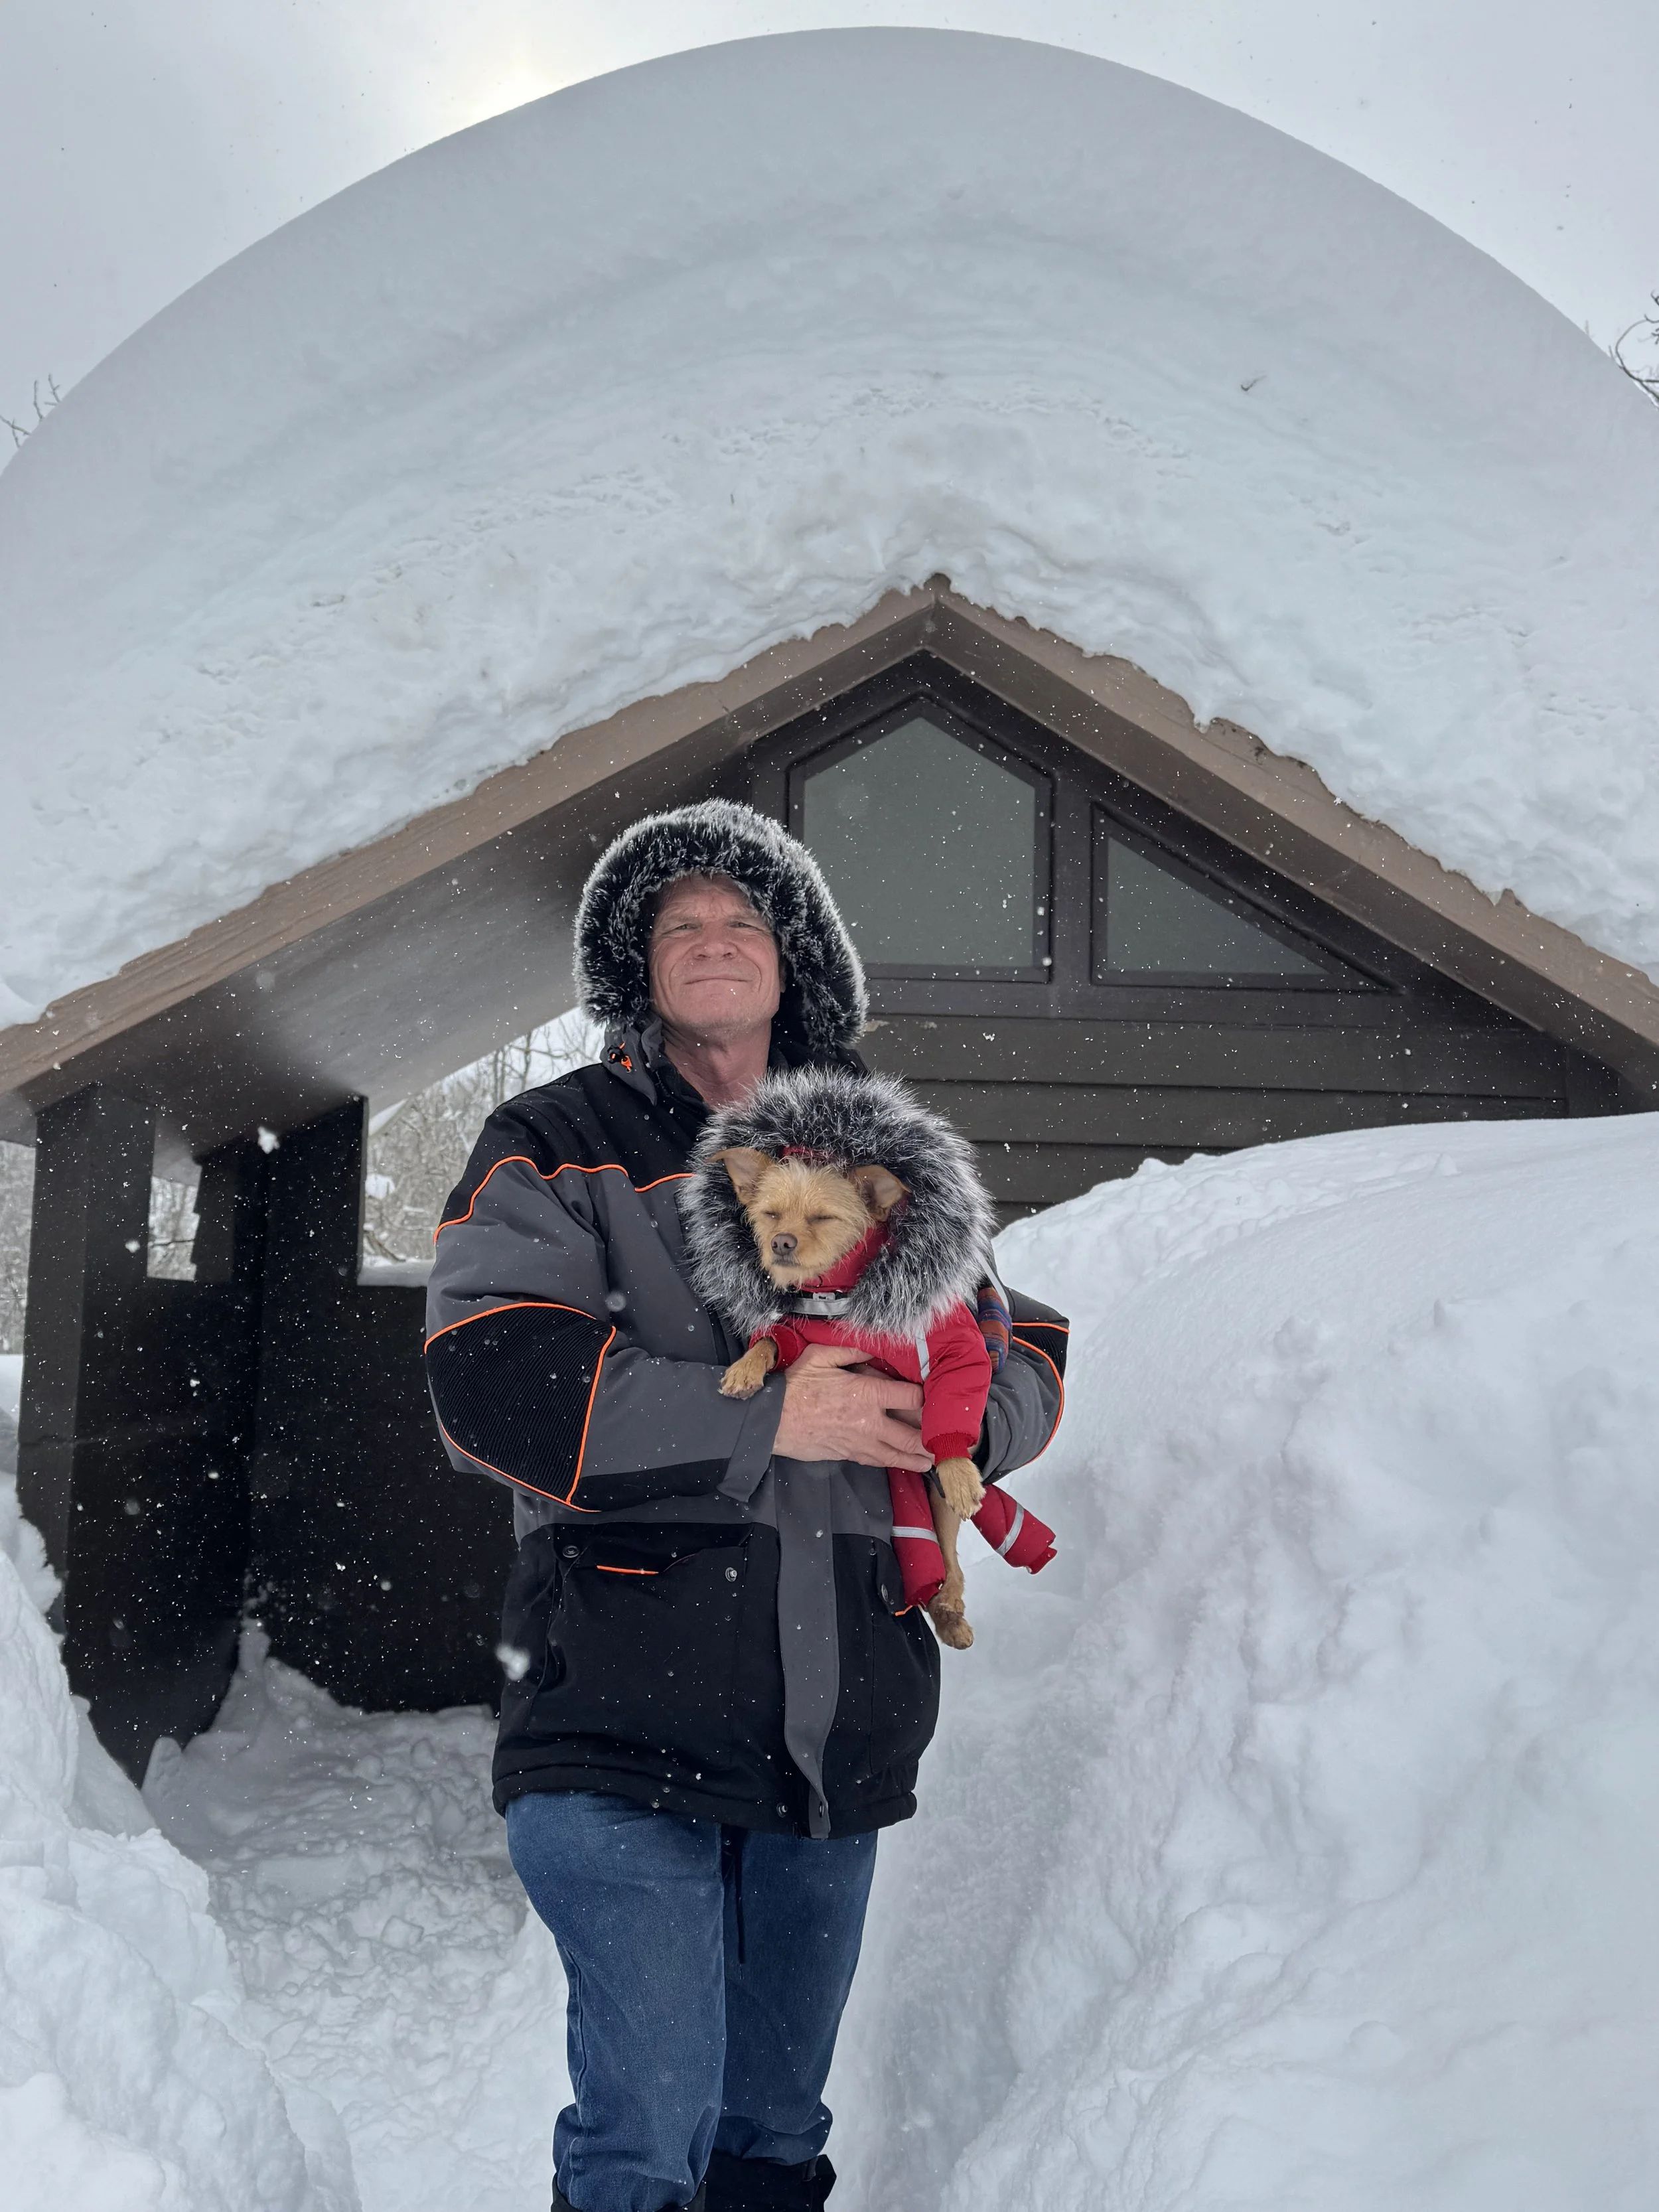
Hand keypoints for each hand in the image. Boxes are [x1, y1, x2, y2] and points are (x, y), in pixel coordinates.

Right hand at [772, 1342, 930, 1470]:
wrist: (771, 1421)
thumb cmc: (794, 1387)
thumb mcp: (821, 1357)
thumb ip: (852, 1350)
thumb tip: (874, 1347)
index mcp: (867, 1393)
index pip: (911, 1399)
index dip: (926, 1399)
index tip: (934, 1397)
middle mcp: (870, 1422)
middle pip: (913, 1435)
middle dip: (931, 1438)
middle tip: (947, 1440)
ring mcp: (860, 1443)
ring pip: (899, 1455)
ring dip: (919, 1458)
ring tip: (934, 1459)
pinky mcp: (849, 1456)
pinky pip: (879, 1461)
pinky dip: (895, 1463)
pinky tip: (905, 1463)